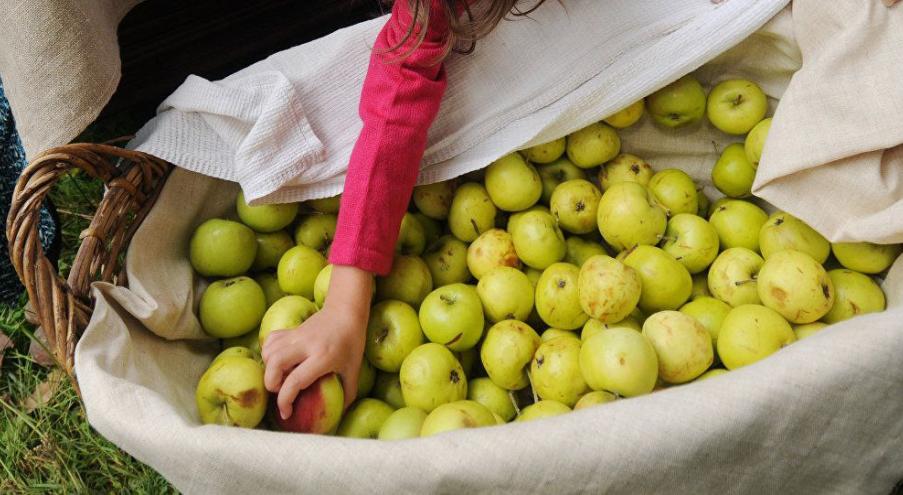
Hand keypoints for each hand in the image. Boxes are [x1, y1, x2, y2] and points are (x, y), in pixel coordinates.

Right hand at [261, 265, 372, 418]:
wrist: (346, 311)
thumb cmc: (352, 343)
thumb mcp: (353, 370)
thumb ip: (347, 394)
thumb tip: (338, 418)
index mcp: (323, 357)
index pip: (296, 380)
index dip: (286, 400)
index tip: (287, 413)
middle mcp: (306, 345)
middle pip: (275, 363)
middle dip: (271, 383)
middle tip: (279, 392)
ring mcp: (296, 335)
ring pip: (269, 352)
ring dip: (269, 369)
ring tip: (279, 378)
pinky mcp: (290, 329)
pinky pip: (270, 340)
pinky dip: (268, 353)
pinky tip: (277, 361)